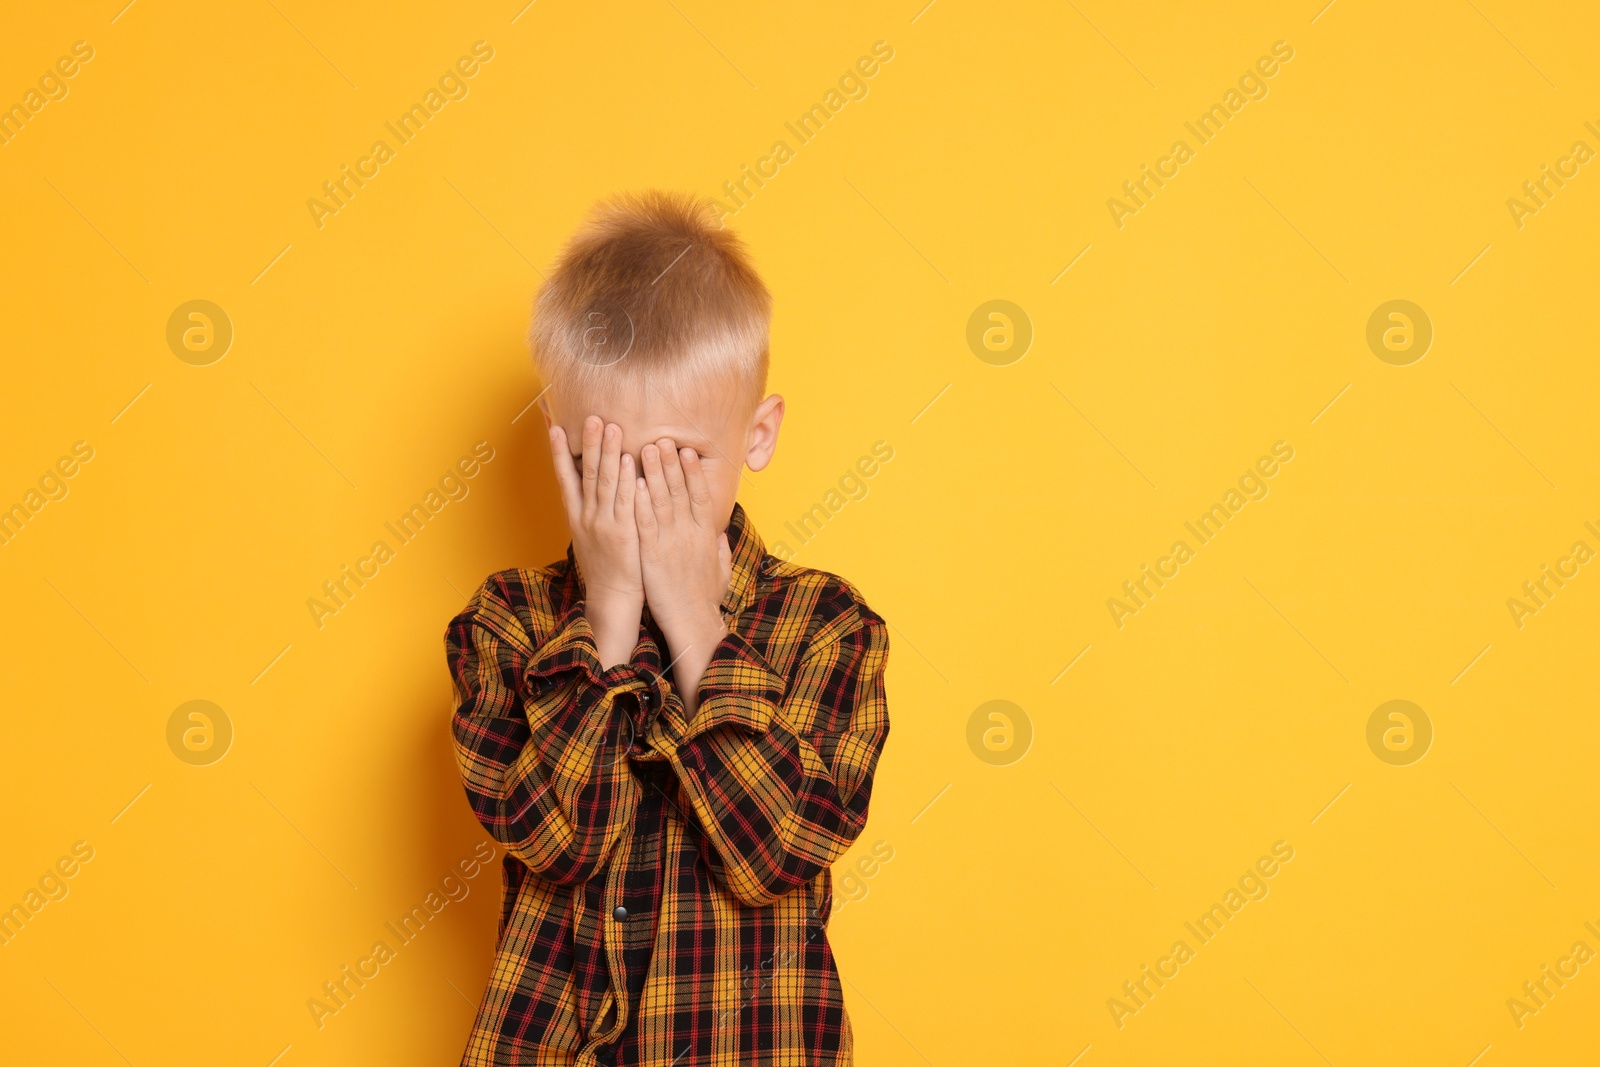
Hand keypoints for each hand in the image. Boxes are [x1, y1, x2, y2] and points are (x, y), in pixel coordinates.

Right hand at [548, 416, 641, 668]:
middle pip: (585, 473)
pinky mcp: (622, 533)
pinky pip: (623, 501)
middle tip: (590, 416)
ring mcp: (602, 524)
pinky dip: (624, 479)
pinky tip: (627, 459)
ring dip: (606, 452)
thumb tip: (590, 488)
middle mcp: (585, 517)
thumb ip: (591, 511)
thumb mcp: (590, 537)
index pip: (565, 477)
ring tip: (608, 426)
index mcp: (575, 517)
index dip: (559, 451)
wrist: (612, 599)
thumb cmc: (606, 567)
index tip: (554, 425)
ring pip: (603, 482)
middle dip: (588, 443)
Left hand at [635, 438, 730, 704]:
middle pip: (681, 490)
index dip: (694, 472)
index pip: (701, 496)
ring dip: (655, 472)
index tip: (688, 452)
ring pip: (662, 499)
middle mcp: (689, 533)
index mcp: (705, 535)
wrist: (692, 621)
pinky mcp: (653, 553)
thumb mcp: (719, 571)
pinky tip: (635, 482)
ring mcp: (671, 541)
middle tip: (663, 438)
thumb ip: (719, 550)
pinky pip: (645, 522)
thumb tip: (719, 535)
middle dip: (671, 463)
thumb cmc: (705, 599)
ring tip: (646, 448)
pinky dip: (640, 500)